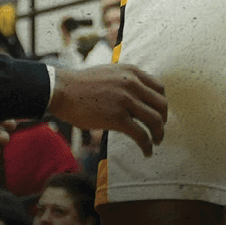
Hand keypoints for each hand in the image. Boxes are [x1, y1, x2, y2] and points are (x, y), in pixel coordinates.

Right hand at [48, 62, 167, 156]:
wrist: (62, 90)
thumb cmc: (81, 84)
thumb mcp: (110, 73)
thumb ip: (125, 81)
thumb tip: (136, 96)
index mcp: (132, 72)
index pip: (159, 88)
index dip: (162, 103)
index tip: (159, 114)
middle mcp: (132, 84)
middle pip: (161, 104)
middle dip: (163, 120)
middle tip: (159, 130)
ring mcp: (125, 100)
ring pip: (155, 120)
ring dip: (159, 134)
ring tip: (156, 143)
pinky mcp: (117, 118)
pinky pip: (141, 134)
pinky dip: (147, 145)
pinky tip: (146, 152)